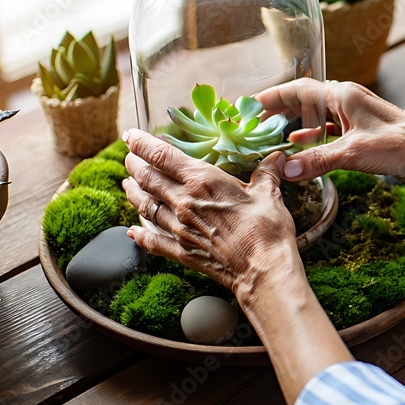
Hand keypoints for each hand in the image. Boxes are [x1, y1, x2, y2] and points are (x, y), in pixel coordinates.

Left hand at [121, 129, 300, 297]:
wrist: (262, 269)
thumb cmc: (266, 229)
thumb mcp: (269, 194)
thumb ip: (265, 174)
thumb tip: (275, 158)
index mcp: (202, 181)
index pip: (161, 156)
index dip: (141, 143)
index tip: (130, 135)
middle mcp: (183, 202)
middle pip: (147, 178)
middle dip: (135, 165)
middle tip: (130, 157)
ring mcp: (179, 228)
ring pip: (145, 206)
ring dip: (134, 193)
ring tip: (128, 184)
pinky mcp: (182, 251)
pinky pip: (152, 240)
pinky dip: (139, 234)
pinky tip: (132, 231)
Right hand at [256, 80, 404, 182]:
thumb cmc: (401, 146)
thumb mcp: (354, 153)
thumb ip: (318, 161)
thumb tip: (286, 170)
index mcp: (343, 96)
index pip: (299, 89)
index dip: (273, 97)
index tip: (249, 106)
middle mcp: (347, 101)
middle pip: (304, 102)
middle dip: (279, 113)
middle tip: (254, 126)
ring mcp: (355, 116)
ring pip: (317, 118)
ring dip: (295, 128)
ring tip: (269, 138)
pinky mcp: (362, 132)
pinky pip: (330, 132)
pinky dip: (313, 139)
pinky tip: (300, 149)